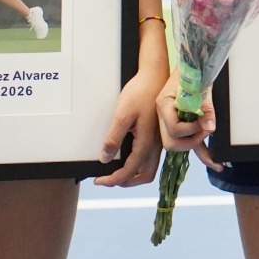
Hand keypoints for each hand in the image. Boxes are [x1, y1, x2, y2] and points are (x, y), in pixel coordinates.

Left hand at [95, 62, 165, 187]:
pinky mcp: (157, 135)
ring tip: (117, 172)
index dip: (114, 180)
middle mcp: (155, 145)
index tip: (99, 180)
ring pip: (149, 168)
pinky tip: (128, 157)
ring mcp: (158, 140)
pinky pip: (150, 158)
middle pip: (144, 175)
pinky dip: (139, 165)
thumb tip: (105, 158)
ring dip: (133, 175)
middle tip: (108, 180)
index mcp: (146, 142)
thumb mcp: (122, 114)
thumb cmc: (140, 92)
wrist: (155, 76)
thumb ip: (114, 138)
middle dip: (126, 182)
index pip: (130, 171)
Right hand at [156, 80, 220, 170]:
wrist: (192, 63)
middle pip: (170, 143)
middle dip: (190, 142)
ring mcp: (169, 121)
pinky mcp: (179, 122)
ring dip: (194, 146)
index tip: (204, 123)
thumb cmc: (193, 72)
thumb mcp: (202, 89)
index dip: (191, 130)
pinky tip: (214, 161)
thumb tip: (210, 129)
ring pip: (177, 144)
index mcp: (163, 105)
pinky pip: (187, 140)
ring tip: (212, 148)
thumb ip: (206, 109)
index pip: (174, 129)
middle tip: (205, 133)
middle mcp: (162, 116)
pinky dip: (201, 151)